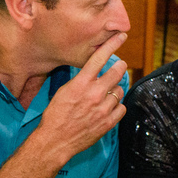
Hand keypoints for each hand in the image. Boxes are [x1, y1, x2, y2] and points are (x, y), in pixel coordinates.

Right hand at [36, 32, 127, 164]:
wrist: (55, 140)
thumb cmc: (55, 115)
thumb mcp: (64, 91)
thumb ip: (81, 81)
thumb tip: (93, 72)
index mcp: (81, 83)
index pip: (100, 57)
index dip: (112, 44)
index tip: (121, 36)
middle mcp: (95, 94)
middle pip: (117, 72)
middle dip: (120, 67)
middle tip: (120, 67)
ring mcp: (103, 109)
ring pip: (119, 91)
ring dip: (115, 91)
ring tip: (107, 95)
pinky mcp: (108, 123)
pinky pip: (121, 108)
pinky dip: (117, 107)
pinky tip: (109, 108)